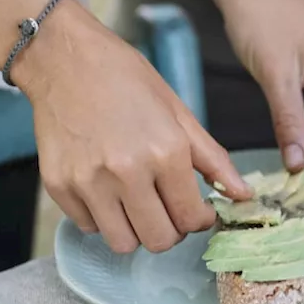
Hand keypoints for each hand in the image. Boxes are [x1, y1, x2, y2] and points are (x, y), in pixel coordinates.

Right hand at [14, 0, 250, 253]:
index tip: (195, 209)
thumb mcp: (178, 113)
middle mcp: (127, 172)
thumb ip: (213, 160)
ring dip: (135, 230)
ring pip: (123, 244)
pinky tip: (105, 189)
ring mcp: (89, 182)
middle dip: (170, 230)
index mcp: (165, 152)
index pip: (191, 219)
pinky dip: (101, 218)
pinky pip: (88, 227)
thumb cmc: (126, 80)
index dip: (199, 219)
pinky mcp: (59, 186)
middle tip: (167, 208)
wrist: (64, 59)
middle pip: (159, 241)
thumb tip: (244, 196)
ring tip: (136, 202)